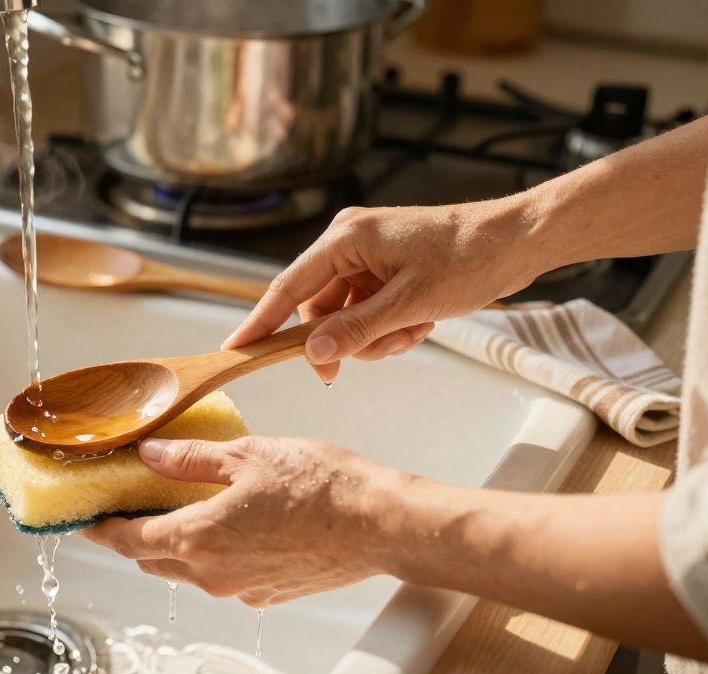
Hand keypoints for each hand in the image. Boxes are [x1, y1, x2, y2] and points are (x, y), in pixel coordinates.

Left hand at [80, 436, 409, 606]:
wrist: (378, 523)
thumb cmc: (321, 486)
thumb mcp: (245, 455)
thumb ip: (189, 459)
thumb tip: (150, 455)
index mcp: (199, 538)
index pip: (129, 541)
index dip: (102, 530)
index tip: (85, 520)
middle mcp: (214, 573)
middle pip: (154, 560)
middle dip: (133, 537)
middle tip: (125, 508)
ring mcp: (242, 588)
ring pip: (188, 571)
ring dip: (173, 545)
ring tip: (173, 510)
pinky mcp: (268, 593)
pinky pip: (223, 576)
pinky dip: (210, 554)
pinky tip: (224, 524)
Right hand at [224, 201, 544, 382]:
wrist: (518, 240)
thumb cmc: (469, 258)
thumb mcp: (409, 305)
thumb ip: (356, 331)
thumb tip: (313, 355)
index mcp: (345, 238)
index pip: (288, 288)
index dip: (261, 322)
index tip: (236, 349)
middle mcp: (348, 241)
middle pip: (319, 308)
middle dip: (347, 337)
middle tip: (380, 349)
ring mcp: (366, 254)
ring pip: (344, 315)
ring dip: (374, 335)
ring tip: (413, 331)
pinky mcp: (384, 266)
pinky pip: (366, 309)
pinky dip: (388, 326)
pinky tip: (419, 324)